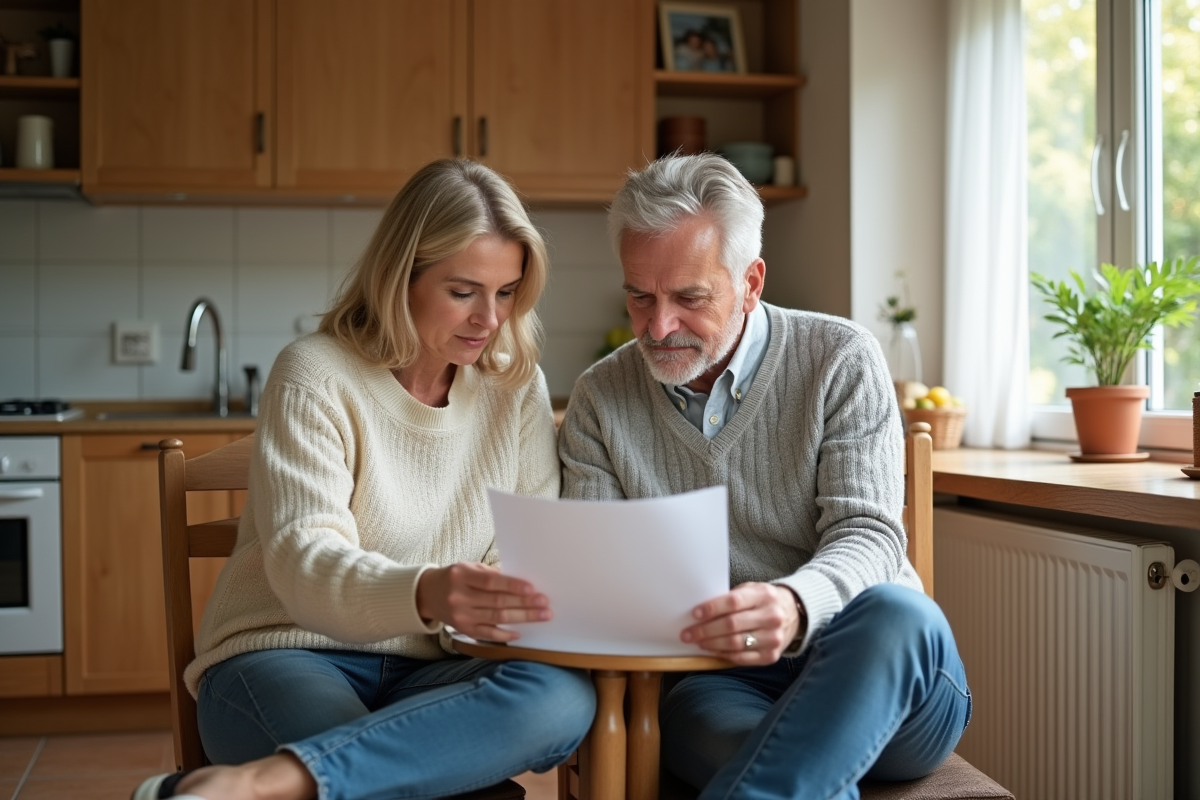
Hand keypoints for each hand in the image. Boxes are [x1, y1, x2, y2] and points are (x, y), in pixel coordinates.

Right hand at [416, 562, 550, 642]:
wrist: (427, 594)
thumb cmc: (455, 577)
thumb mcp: (469, 568)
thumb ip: (491, 575)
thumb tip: (520, 583)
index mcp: (461, 576)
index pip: (491, 582)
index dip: (512, 585)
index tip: (532, 588)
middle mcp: (459, 597)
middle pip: (497, 602)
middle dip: (524, 603)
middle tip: (544, 603)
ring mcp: (460, 616)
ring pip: (496, 618)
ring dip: (521, 618)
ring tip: (541, 615)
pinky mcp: (463, 630)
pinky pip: (487, 634)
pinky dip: (504, 634)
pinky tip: (520, 632)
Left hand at [681, 582, 802, 665]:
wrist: (793, 613)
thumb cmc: (763, 601)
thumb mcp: (751, 590)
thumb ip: (731, 598)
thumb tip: (701, 612)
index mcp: (764, 595)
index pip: (733, 602)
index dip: (712, 609)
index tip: (695, 614)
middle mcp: (772, 616)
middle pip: (732, 625)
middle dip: (705, 630)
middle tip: (688, 633)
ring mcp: (773, 638)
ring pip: (736, 643)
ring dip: (712, 644)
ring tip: (698, 642)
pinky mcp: (772, 655)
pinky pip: (742, 658)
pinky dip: (724, 655)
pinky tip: (713, 650)